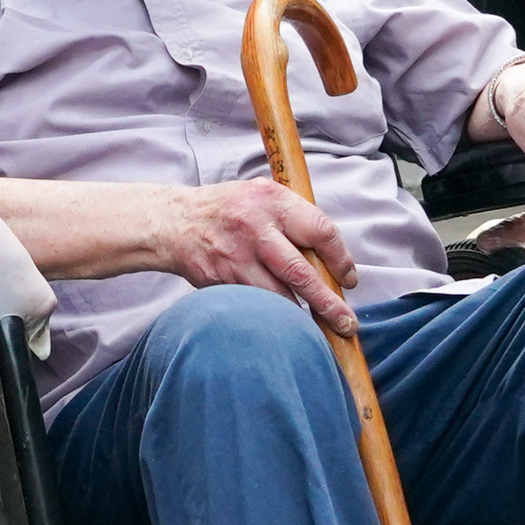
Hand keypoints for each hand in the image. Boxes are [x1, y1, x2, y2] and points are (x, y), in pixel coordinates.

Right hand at [163, 177, 358, 331]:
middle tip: (346, 322)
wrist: (175, 222)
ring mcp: (236, 256)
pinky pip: (256, 304)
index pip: (321, 232)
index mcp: (273, 200)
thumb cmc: (228, 209)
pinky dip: (274, 316)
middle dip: (328, 303)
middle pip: (302, 273)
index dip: (341, 261)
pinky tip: (286, 325)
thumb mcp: (263, 196)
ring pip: (279, 296)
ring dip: (302, 316)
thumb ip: (295, 217)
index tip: (349, 280)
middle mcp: (255, 227)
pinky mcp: (222, 280)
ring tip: (321, 328)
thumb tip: (332, 256)